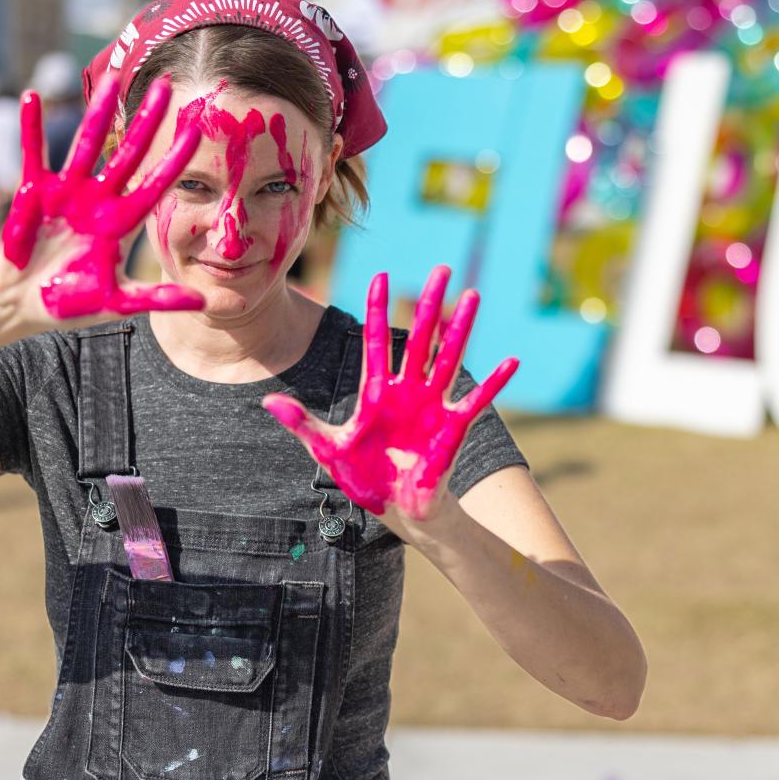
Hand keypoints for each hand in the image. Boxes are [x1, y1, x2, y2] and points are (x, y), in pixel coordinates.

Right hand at [1, 72, 203, 320]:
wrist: (25, 305)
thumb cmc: (72, 303)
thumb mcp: (120, 303)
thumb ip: (159, 299)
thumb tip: (203, 303)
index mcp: (121, 222)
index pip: (155, 183)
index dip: (175, 158)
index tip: (198, 131)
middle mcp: (98, 199)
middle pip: (128, 152)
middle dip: (147, 120)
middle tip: (169, 85)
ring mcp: (66, 192)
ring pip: (85, 144)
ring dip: (97, 112)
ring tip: (113, 77)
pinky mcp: (32, 193)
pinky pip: (33, 155)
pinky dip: (32, 128)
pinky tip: (32, 97)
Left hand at [264, 266, 517, 527]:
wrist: (397, 511)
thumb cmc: (364, 479)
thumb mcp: (328, 449)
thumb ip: (301, 423)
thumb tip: (267, 400)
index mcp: (377, 391)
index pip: (378, 341)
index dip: (379, 310)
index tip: (380, 276)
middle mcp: (408, 390)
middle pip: (421, 338)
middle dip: (429, 303)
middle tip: (441, 269)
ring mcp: (432, 406)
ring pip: (448, 357)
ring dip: (460, 328)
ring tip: (472, 296)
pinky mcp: (453, 427)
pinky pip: (476, 400)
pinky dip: (494, 382)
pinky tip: (511, 362)